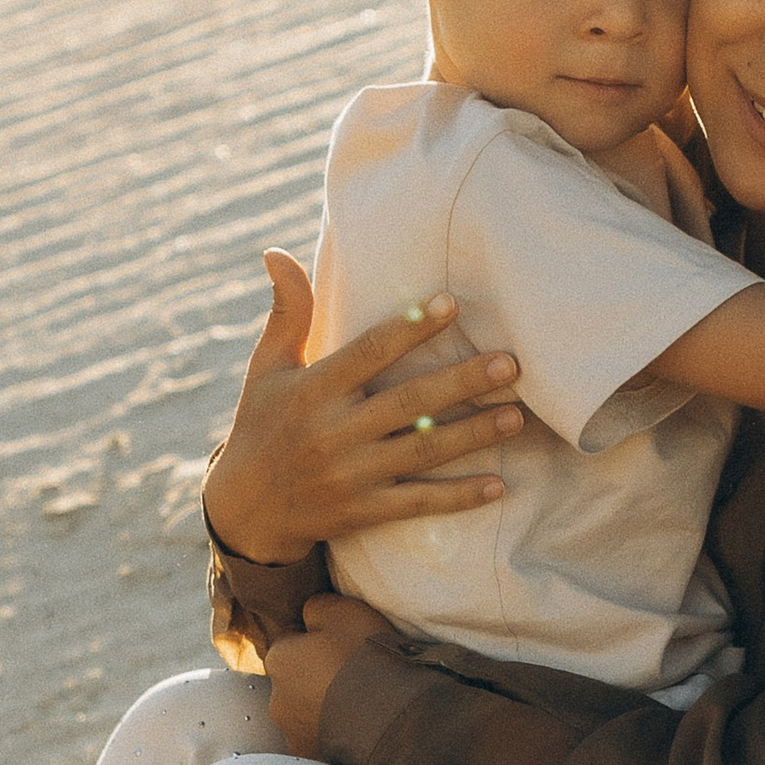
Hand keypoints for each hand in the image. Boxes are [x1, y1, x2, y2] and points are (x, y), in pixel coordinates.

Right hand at [202, 253, 524, 565]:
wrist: (247, 511)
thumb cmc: (262, 425)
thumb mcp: (267, 368)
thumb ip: (287, 314)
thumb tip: (277, 253)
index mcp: (314, 390)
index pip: (368, 353)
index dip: (410, 328)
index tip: (451, 304)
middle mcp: (334, 431)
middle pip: (409, 402)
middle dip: (462, 382)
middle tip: (511, 364)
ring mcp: (351, 475)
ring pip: (422, 450)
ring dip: (473, 435)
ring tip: (517, 416)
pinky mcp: (364, 511)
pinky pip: (417, 502)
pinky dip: (458, 497)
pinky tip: (498, 485)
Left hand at [264, 593, 394, 758]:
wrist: (392, 717)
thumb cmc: (366, 657)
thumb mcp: (343, 611)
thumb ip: (315, 607)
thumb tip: (308, 616)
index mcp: (279, 658)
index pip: (290, 641)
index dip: (315, 640)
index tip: (340, 644)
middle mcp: (276, 698)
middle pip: (295, 680)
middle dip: (315, 676)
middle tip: (351, 674)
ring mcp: (293, 733)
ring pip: (306, 712)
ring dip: (323, 707)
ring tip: (358, 704)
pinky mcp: (313, 758)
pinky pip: (321, 740)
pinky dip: (334, 734)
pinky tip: (358, 728)